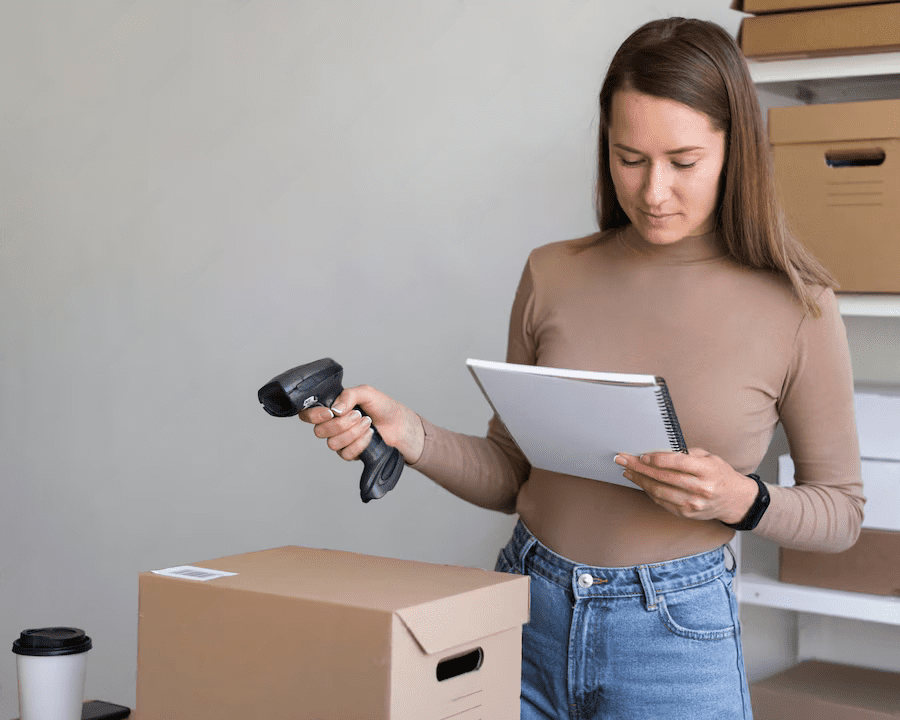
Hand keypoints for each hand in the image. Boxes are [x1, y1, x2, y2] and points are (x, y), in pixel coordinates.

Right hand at [298, 384, 424, 464]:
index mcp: (332, 408)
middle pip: (319, 431)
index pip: (308, 414)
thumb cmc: (383, 407)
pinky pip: (346, 453)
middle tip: (358, 415)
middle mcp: (332, 425)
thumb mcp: (366, 392)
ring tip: (367, 423)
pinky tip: (369, 435)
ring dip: (353, 433)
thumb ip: (349, 395)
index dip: (313, 415)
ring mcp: (340, 440)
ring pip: (332, 444)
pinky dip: (360, 443)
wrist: (399, 425)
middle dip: (341, 424)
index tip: (329, 412)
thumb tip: (335, 408)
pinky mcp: (350, 453)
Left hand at [614, 449, 757, 524]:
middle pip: (663, 477)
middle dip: (639, 467)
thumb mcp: (709, 457)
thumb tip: (659, 451)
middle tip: (623, 459)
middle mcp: (700, 489)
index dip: (656, 459)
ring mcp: (693, 504)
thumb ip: (687, 454)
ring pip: (658, 491)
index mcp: (707, 470)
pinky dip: (648, 491)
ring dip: (639, 480)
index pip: (677, 463)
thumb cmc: (720, 474)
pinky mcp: (686, 514)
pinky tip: (641, 482)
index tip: (641, 455)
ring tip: (627, 471)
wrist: (736, 500)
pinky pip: (661, 501)